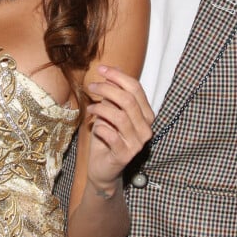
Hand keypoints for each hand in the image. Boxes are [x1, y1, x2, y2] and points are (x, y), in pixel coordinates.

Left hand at [86, 65, 153, 192]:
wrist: (103, 168)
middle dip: (107, 89)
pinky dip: (100, 127)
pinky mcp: (125, 155)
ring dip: (101, 108)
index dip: (118, 76)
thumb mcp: (110, 110)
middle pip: (128, 100)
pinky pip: (111, 135)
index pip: (136, 89)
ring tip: (90, 108)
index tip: (101, 69)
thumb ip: (115, 92)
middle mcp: (146, 128)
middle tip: (92, 86)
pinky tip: (93, 125)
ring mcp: (137, 143)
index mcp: (146, 114)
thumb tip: (114, 68)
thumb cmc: (107, 136)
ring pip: (119, 116)